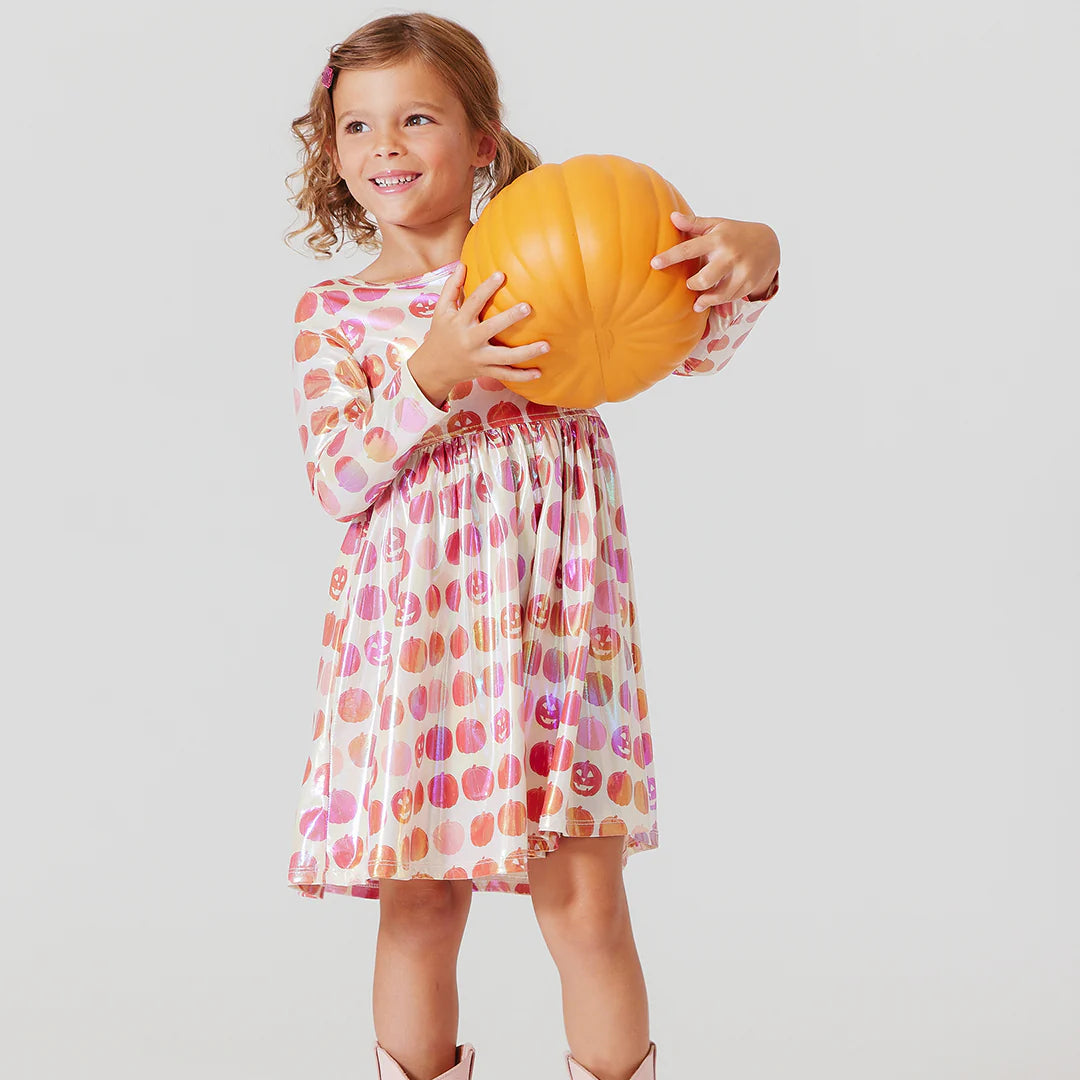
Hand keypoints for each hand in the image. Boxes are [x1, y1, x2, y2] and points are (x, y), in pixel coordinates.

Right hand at [410, 265, 549, 401]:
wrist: (434, 368)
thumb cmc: (441, 334)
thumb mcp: (441, 310)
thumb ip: (451, 287)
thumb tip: (462, 264)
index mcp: (459, 322)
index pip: (473, 302)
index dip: (486, 288)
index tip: (501, 274)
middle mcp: (469, 340)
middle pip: (491, 328)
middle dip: (509, 318)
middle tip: (527, 307)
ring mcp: (479, 358)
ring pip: (504, 357)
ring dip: (526, 353)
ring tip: (547, 345)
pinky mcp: (485, 371)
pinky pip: (505, 375)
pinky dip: (522, 377)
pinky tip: (539, 373)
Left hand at [650, 211, 779, 309]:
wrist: (769, 243)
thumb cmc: (735, 233)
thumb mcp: (717, 225)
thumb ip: (694, 224)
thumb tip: (672, 217)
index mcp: (718, 239)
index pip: (689, 249)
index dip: (670, 257)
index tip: (654, 264)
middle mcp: (730, 255)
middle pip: (703, 280)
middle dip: (692, 285)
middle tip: (690, 283)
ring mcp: (741, 271)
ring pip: (717, 294)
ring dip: (704, 300)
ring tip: (697, 301)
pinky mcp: (749, 284)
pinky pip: (729, 299)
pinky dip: (718, 301)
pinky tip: (711, 301)